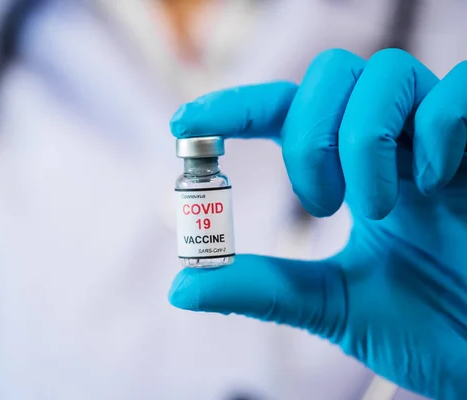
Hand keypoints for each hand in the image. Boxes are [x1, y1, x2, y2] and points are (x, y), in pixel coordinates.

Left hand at [168, 48, 466, 399]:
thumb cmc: (427, 328)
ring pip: (386, 75)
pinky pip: (460, 93)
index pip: (288, 113)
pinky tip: (437, 184)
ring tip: (373, 208)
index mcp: (356, 174)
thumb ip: (265, 288)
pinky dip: (436, 128)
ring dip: (362, 140)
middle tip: (319, 202)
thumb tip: (183, 286)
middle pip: (334, 74)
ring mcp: (445, 142)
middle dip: (309, 133)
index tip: (185, 122)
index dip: (236, 109)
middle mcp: (396, 146)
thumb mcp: (332, 304)